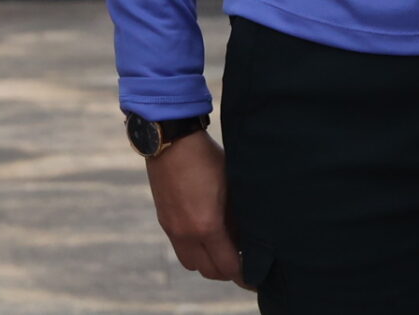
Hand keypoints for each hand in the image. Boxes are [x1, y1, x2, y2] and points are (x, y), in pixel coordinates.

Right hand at [145, 132, 247, 286]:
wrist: (171, 141)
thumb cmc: (207, 159)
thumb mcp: (231, 187)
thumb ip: (237, 218)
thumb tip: (245, 240)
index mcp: (207, 226)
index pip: (228, 267)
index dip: (243, 275)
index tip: (254, 277)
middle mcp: (186, 234)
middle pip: (209, 272)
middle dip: (227, 271)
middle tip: (241, 262)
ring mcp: (172, 228)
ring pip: (191, 264)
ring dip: (207, 262)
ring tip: (222, 249)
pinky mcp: (164, 220)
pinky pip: (180, 248)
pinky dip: (194, 249)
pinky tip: (205, 234)